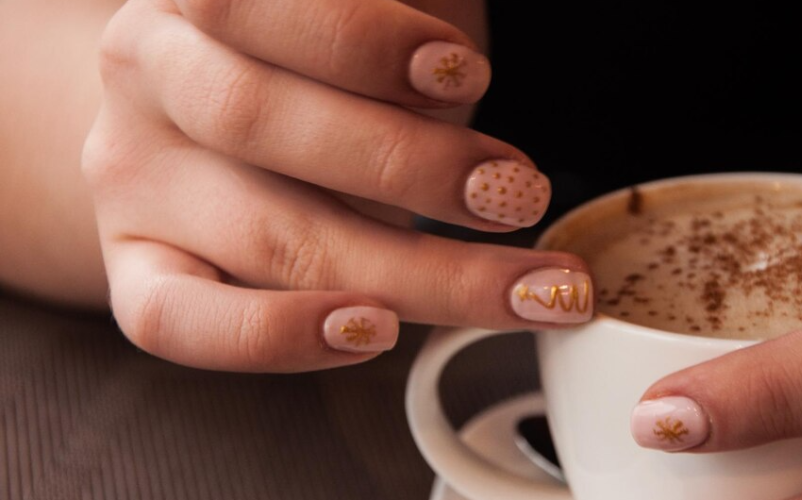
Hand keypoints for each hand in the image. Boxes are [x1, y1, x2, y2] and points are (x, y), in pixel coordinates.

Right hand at [83, 0, 589, 371]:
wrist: (222, 116)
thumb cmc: (320, 69)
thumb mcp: (364, 23)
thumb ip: (392, 39)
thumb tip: (460, 70)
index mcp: (194, 1)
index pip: (253, 9)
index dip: (364, 45)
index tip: (465, 76)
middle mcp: (148, 80)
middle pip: (258, 124)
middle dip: (409, 166)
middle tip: (515, 192)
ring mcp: (134, 183)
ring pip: (264, 238)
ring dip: (414, 273)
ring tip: (520, 287)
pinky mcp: (138, 269)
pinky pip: (178, 322)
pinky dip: (279, 337)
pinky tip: (376, 332)